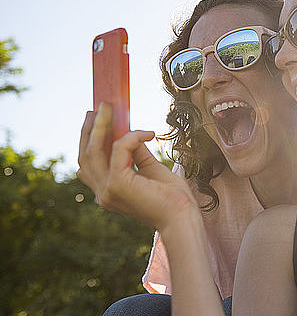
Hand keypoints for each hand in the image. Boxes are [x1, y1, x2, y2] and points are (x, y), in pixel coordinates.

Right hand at [77, 103, 199, 229]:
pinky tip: (148, 133)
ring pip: (94, 150)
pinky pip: (119, 149)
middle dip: (89, 129)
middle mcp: (102, 192)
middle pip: (85, 155)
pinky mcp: (117, 184)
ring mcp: (107, 190)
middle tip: (99, 107)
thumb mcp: (151, 169)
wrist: (182, 216)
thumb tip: (130, 134)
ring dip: (102, 125)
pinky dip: (132, 136)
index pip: (88, 163)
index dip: (88, 140)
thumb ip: (137, 153)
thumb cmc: (171, 197)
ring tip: (110, 108)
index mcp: (108, 191)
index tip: (95, 118)